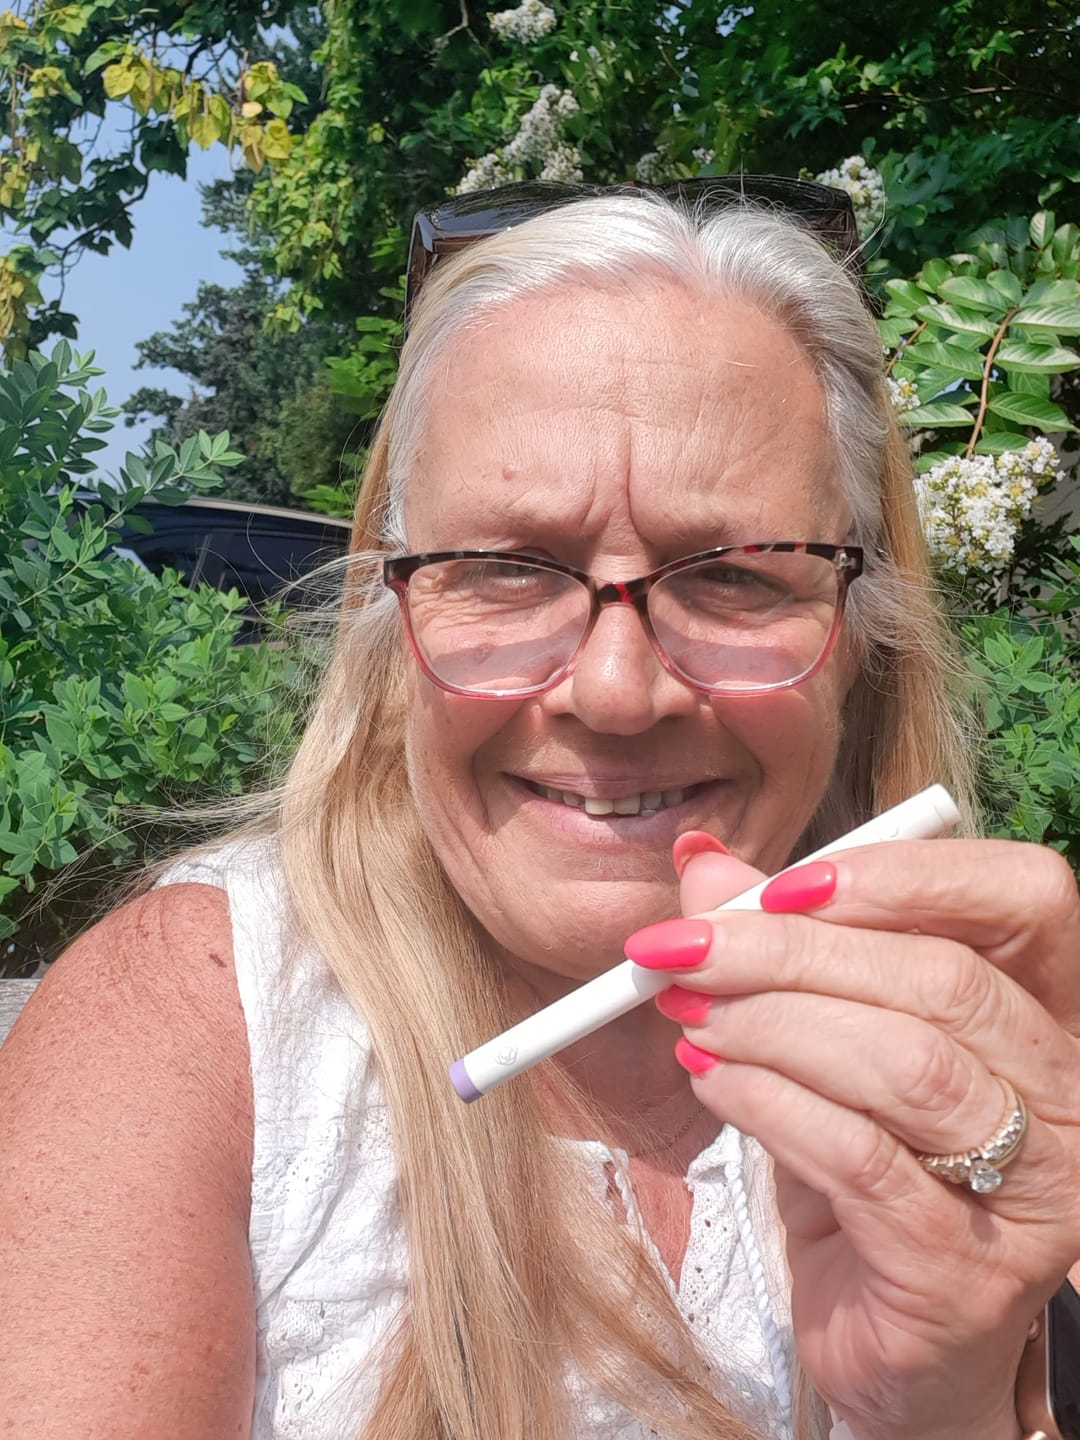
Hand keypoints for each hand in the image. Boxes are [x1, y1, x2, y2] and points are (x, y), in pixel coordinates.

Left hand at [630, 836, 1079, 1439]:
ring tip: (692, 1018)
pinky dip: (769, 1104)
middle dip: (792, 952)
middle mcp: (1066, 1095)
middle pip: (943, 978)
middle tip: (686, 950)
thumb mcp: (819, 1044)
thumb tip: (700, 861)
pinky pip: (859, 1157)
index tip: (782, 884)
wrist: (889, 1349)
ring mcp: (1036, 1190)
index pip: (1023, 898)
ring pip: (904, 1063)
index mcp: (1042, 1014)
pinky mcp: (968, 1269)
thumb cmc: (862, 1179)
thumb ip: (773, 947)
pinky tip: (713, 1083)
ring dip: (773, 1026)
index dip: (905, 875)